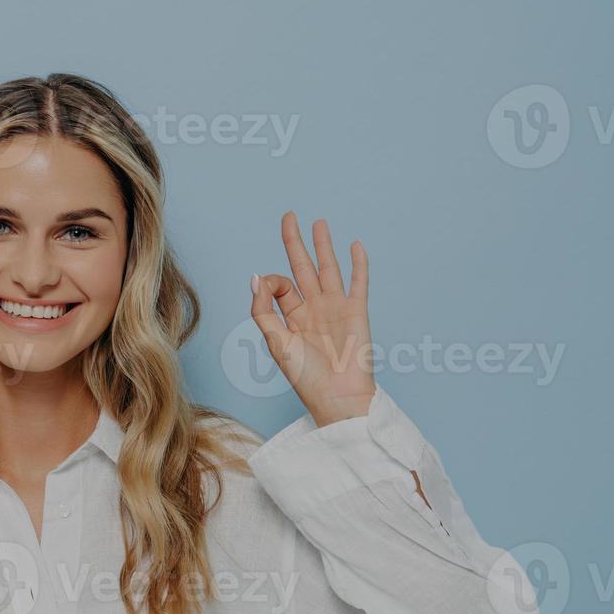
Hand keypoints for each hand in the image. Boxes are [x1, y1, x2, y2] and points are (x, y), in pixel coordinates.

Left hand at [250, 212, 376, 426]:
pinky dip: (358, 264)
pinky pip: (358, 282)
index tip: (270, 287)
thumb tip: (255, 277)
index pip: (280, 286)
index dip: (272, 280)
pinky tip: (355, 245)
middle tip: (290, 216)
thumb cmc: (306, 377)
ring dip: (324, 246)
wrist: (338, 396)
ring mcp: (336, 308)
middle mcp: (312, 309)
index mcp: (291, 318)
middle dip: (295, 242)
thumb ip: (263, 310)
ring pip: (328, 269)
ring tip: (319, 223)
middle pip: (302, 268)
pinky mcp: (357, 311)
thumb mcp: (276, 342)